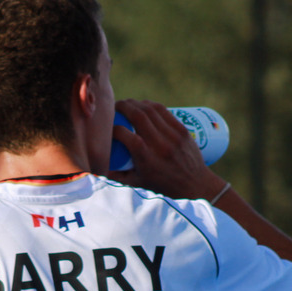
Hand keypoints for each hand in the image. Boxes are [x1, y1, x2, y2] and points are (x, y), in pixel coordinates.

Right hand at [110, 100, 226, 200]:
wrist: (195, 186)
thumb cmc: (164, 187)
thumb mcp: (138, 185)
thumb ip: (117, 177)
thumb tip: (96, 170)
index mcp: (146, 158)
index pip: (123, 134)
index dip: (112, 128)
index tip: (107, 128)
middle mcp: (159, 145)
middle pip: (137, 115)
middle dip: (123, 106)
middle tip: (115, 107)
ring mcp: (172, 136)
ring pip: (151, 110)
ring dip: (136, 103)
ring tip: (128, 105)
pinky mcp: (182, 130)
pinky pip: (163, 111)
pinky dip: (150, 105)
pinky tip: (143, 105)